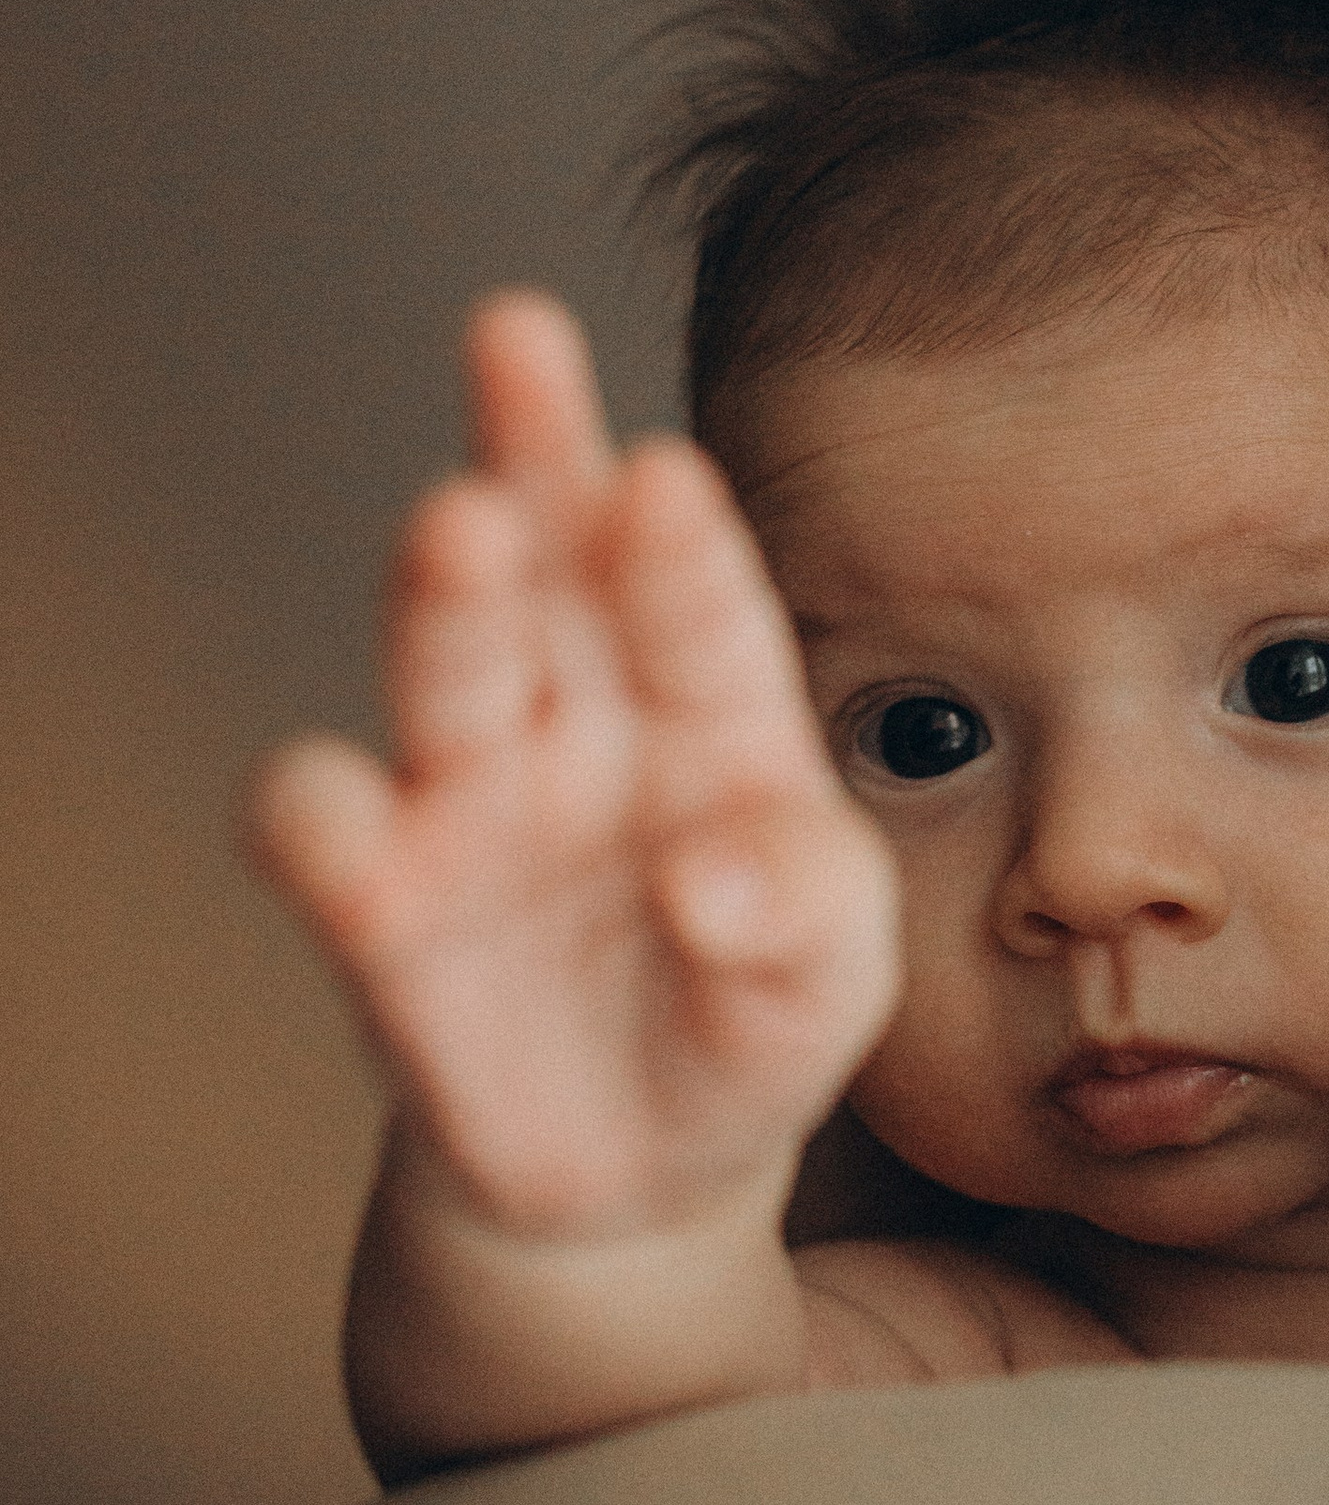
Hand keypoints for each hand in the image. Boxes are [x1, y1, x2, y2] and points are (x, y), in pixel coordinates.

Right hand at [249, 293, 898, 1247]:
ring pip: (441, 663)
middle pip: (549, 561)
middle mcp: (582, 722)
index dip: (679, 543)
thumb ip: (806, 915)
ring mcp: (468, 801)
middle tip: (518, 333)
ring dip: (442, 594)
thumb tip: (709, 880)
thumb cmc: (753, 1019)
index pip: (700, 608)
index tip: (668, 475)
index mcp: (715, 715)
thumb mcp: (835, 979)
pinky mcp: (377, 905)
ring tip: (460, 527)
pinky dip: (317, 816)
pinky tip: (344, 823)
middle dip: (531, 447)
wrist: (644, 1172)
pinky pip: (322, 832)